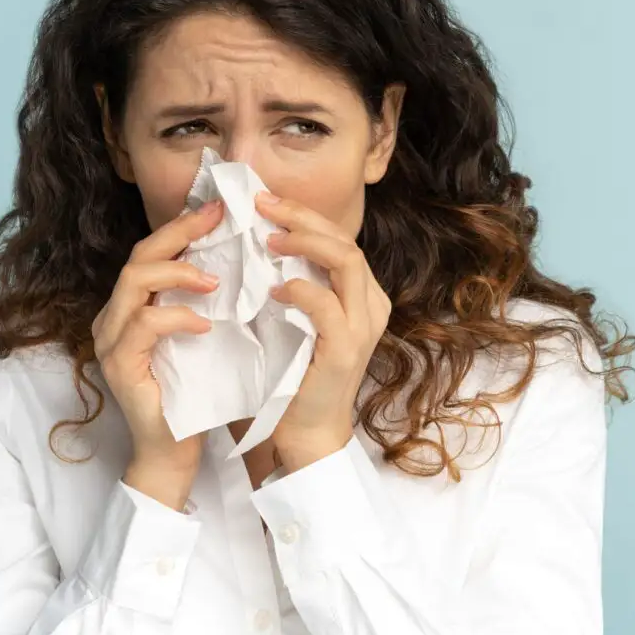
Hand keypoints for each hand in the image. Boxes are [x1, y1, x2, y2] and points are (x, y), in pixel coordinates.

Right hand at [91, 200, 224, 508]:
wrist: (176, 449)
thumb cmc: (194, 392)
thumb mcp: (205, 336)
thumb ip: (207, 301)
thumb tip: (241, 259)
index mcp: (135, 306)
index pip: (154, 252)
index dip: (184, 227)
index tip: (220, 208)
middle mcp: (116, 317)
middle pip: (139, 256)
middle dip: (180, 232)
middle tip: (218, 218)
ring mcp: (112, 340)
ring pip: (133, 282)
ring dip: (177, 272)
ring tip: (215, 280)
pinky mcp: (119, 365)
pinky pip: (143, 325)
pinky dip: (176, 317)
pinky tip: (205, 324)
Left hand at [256, 192, 391, 471]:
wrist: (308, 432)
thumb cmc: (296, 376)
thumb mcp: (300, 320)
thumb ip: (297, 284)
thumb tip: (264, 241)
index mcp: (363, 296)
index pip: (341, 240)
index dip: (306, 216)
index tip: (267, 202)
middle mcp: (371, 306)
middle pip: (345, 242)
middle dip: (303, 217)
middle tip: (263, 205)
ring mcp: (363, 327)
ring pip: (345, 262)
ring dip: (305, 242)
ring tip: (269, 238)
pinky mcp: (346, 349)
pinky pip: (327, 304)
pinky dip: (300, 289)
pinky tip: (274, 288)